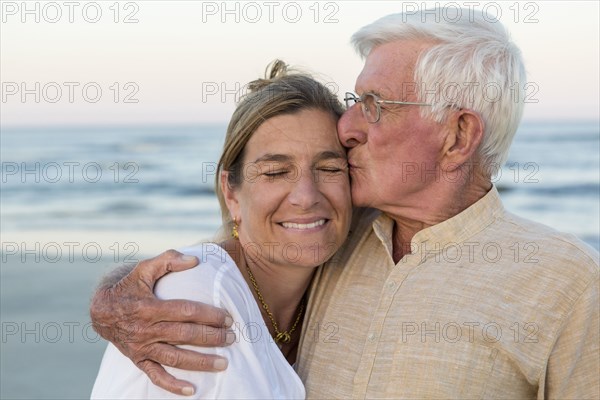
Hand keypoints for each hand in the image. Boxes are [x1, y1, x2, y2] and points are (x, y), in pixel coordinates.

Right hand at [90, 250, 234, 395]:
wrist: (100, 309)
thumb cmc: (128, 285)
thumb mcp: (144, 268)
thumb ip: (169, 260)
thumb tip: (195, 260)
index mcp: (149, 307)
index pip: (186, 312)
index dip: (209, 315)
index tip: (228, 318)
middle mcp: (146, 330)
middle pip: (185, 335)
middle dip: (212, 337)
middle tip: (232, 338)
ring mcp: (142, 347)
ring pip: (175, 358)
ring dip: (201, 362)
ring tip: (224, 363)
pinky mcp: (138, 359)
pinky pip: (156, 376)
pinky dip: (173, 385)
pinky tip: (192, 390)